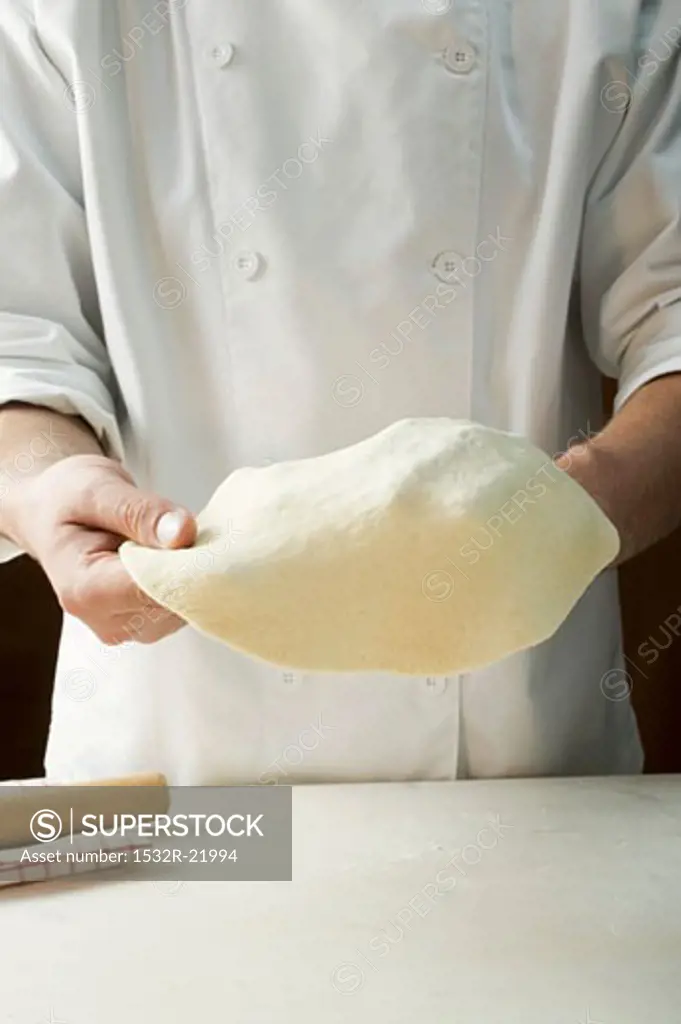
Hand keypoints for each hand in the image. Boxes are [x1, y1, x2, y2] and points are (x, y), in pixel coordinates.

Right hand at [4, 453, 195, 643]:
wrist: (49, 512)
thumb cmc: (66, 499)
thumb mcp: (99, 490)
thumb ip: (141, 512)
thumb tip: (184, 532)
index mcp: (85, 590)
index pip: (157, 590)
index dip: (187, 562)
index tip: (195, 531)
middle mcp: (104, 620)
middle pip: (174, 603)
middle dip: (190, 565)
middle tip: (178, 525)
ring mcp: (125, 626)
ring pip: (185, 607)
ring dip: (191, 572)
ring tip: (165, 538)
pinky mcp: (141, 623)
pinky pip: (182, 606)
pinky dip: (186, 578)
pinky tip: (168, 554)